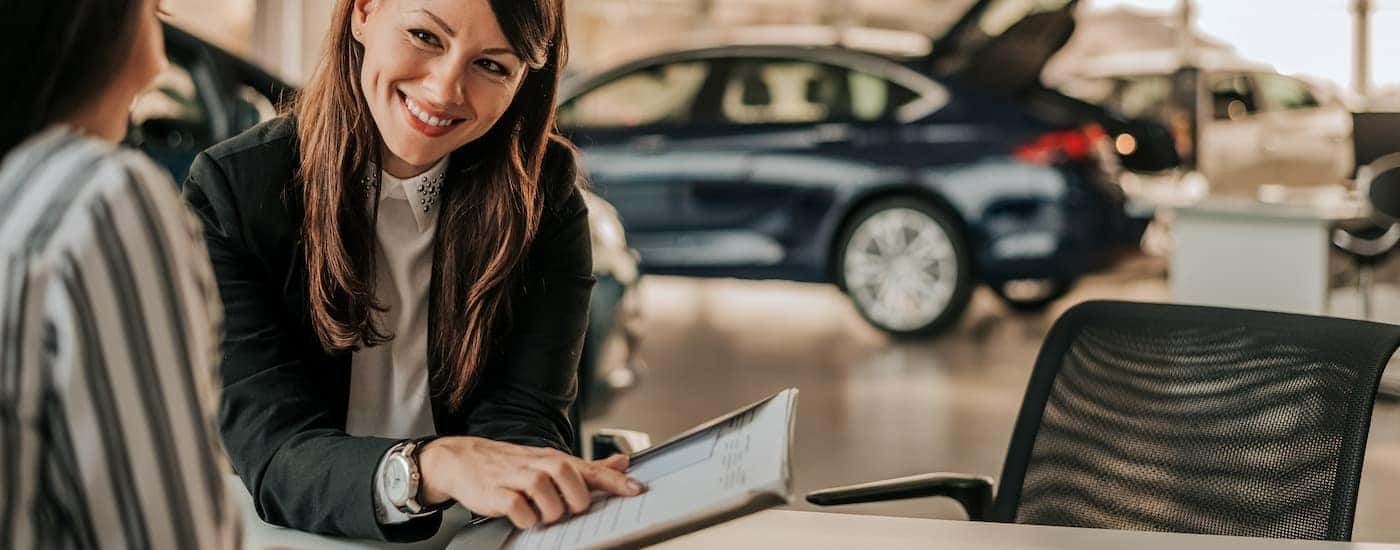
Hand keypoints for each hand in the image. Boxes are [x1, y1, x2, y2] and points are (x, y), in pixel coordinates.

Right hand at [416, 436, 645, 528]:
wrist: (464, 459)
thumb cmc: (512, 465)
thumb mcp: (551, 462)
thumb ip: (587, 468)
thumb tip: (622, 463)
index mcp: (555, 460)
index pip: (589, 469)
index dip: (614, 481)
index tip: (636, 491)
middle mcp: (538, 465)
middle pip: (568, 476)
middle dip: (575, 500)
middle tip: (567, 509)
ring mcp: (516, 477)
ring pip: (545, 493)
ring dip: (549, 511)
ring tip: (543, 515)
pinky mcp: (496, 492)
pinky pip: (518, 506)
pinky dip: (525, 517)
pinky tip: (524, 517)